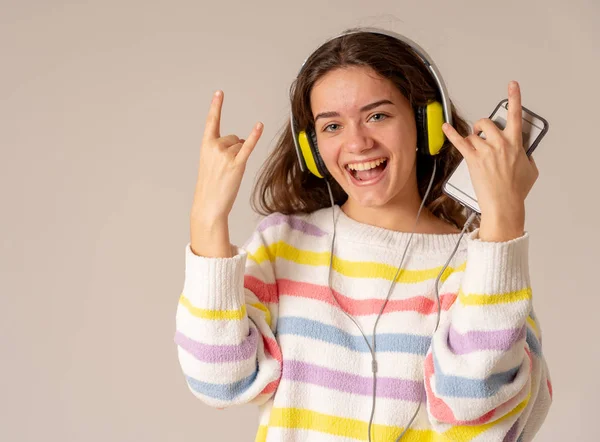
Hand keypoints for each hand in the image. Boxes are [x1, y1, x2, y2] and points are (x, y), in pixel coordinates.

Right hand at [190, 90, 263, 223]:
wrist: (208, 205)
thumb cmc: (210, 185)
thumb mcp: (210, 163)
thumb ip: (222, 148)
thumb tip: (240, 140)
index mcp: (205, 145)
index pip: (211, 122)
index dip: (216, 106)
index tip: (219, 92)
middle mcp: (214, 147)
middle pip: (233, 138)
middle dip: (233, 151)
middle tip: (224, 169)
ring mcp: (225, 155)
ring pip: (241, 146)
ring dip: (239, 158)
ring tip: (229, 173)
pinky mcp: (237, 164)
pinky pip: (248, 147)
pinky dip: (254, 136)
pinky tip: (259, 126)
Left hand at [442, 81, 538, 240]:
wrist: (504, 204)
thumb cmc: (516, 190)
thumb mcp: (531, 170)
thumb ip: (527, 156)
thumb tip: (524, 153)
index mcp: (516, 144)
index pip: (516, 116)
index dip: (514, 98)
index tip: (512, 86)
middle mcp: (500, 143)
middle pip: (487, 123)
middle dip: (483, 126)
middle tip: (482, 134)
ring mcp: (485, 150)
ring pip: (474, 135)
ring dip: (473, 139)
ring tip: (476, 149)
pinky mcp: (473, 159)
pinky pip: (459, 142)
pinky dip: (451, 134)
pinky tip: (445, 128)